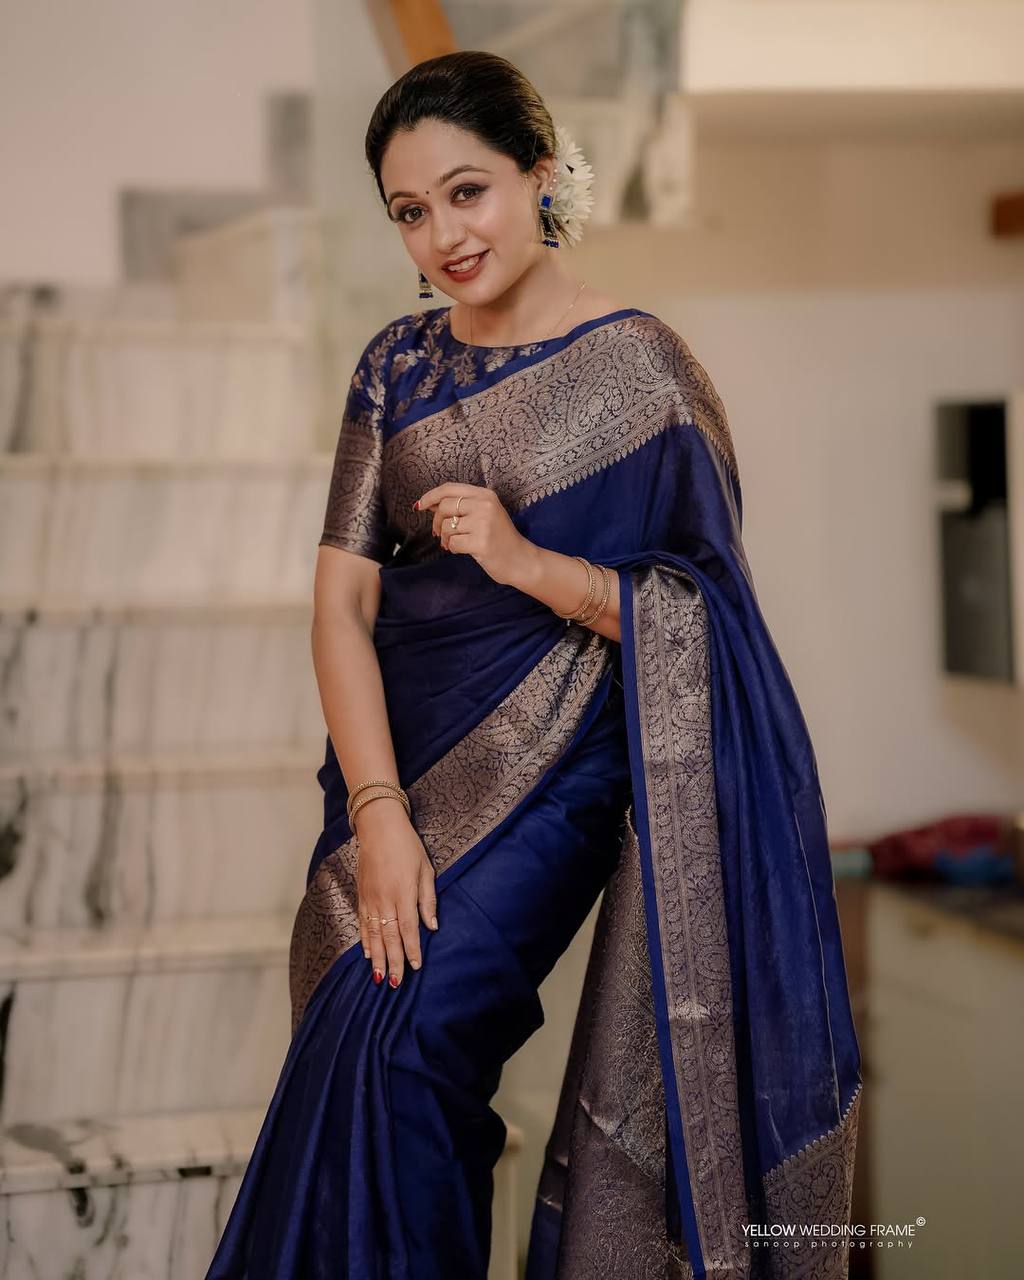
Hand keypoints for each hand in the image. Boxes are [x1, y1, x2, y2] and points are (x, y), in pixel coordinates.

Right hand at [354, 799, 437, 988]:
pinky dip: (365, 940)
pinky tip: (368, 953)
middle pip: (389, 938)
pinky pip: (363, 924)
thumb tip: (432, 926)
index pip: (408, 929)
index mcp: (404, 893)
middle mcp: (385, 900)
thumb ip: (428, 900)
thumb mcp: (425, 869)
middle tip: (395, 984)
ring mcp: (370, 899)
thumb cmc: (407, 846)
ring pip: (374, 935)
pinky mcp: (361, 896)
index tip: (416, 967)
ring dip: (377, 957)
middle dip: (393, 962)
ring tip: (379, 977)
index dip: (412, 950)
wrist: (378, 828)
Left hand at [414, 482, 537, 586]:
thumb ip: (461, 506)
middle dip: (436, 522)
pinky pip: (453, 543)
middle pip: (444, 507)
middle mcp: (484, 505)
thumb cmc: (500, 537)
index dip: (431, 496)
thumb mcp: (485, 514)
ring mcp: (483, 523)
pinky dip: (453, 548)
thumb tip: (430, 504)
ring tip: (454, 544)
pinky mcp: (481, 542)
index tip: (419, 506)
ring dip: (446, 538)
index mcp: (485, 495)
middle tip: (439, 533)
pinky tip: (463, 550)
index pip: (449, 488)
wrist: (520, 559)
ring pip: (447, 526)